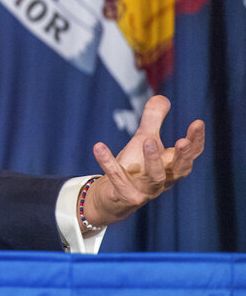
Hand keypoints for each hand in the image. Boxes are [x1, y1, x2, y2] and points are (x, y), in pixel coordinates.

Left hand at [81, 95, 204, 229]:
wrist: (112, 197)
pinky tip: (99, 146)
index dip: (196, 140)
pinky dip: (108, 163)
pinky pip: (117, 179)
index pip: (190, 155)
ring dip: (152, 160)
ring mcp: (145, 190)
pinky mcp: (125, 195)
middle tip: (183, 141)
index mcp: (171, 167)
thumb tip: (162, 98)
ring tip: (147, 140)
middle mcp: (163, 180)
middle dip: (183, 156)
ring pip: (154, 177)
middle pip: (179, 170)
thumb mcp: (144, 141)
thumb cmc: (134, 168)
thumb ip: (153, 120)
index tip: (198, 123)